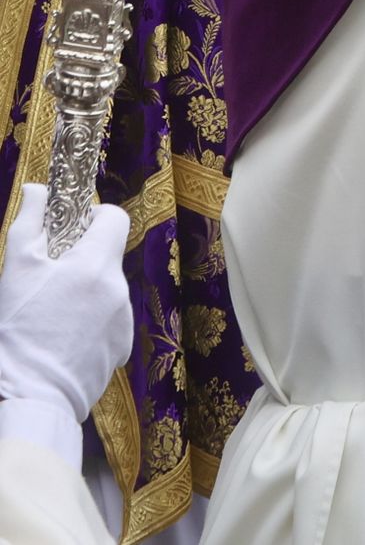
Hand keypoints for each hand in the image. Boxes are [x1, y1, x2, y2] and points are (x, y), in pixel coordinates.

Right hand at [0, 185, 131, 422]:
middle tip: (47, 283)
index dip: (92, 219)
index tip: (67, 235)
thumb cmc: (17, 333)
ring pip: (106, 290)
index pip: (115, 218)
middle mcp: (120, 289)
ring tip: (51, 319)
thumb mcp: (16, 270)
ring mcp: (124, 321)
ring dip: (84, 294)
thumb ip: (31, 221)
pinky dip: (91, 324)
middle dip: (80, 262)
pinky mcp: (121, 348)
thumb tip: (39, 187)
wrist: (28, 401)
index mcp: (97, 265)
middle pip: (106, 257)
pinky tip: (62, 341)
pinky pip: (109, 321)